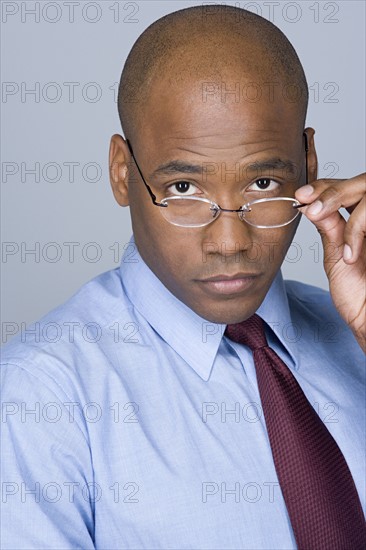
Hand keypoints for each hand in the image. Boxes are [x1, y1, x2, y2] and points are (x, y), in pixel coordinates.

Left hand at [295, 174, 365, 351]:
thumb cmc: (358, 296)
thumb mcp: (337, 257)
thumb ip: (329, 228)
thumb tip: (309, 204)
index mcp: (363, 224)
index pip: (346, 189)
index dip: (325, 187)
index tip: (302, 196)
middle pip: (360, 183)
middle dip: (331, 189)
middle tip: (307, 201)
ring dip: (339, 199)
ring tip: (320, 216)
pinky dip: (356, 230)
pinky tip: (349, 253)